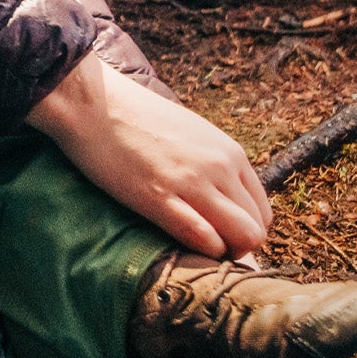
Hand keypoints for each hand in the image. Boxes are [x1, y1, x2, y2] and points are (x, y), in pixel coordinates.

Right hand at [25, 56, 269, 257]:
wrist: (94, 102)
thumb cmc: (136, 120)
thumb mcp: (191, 135)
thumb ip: (211, 164)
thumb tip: (219, 197)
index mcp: (230, 152)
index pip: (262, 211)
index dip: (243, 233)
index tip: (218, 239)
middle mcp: (221, 166)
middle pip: (256, 229)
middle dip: (237, 249)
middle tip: (205, 250)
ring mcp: (193, 181)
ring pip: (243, 237)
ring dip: (223, 255)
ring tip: (194, 252)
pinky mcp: (160, 197)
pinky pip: (203, 237)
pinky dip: (201, 253)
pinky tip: (180, 248)